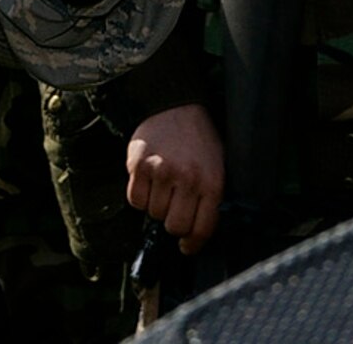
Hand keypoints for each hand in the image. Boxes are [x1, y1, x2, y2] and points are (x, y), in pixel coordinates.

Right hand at [127, 104, 223, 253]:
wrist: (176, 106)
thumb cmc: (199, 141)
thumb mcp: (217, 168)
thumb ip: (209, 199)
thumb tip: (195, 234)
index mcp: (211, 182)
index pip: (201, 228)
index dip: (192, 244)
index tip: (186, 246)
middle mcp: (187, 178)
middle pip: (175, 226)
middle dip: (173, 223)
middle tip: (174, 210)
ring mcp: (161, 171)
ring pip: (153, 213)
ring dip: (157, 206)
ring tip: (163, 187)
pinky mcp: (138, 164)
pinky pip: (135, 199)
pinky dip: (140, 197)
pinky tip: (149, 182)